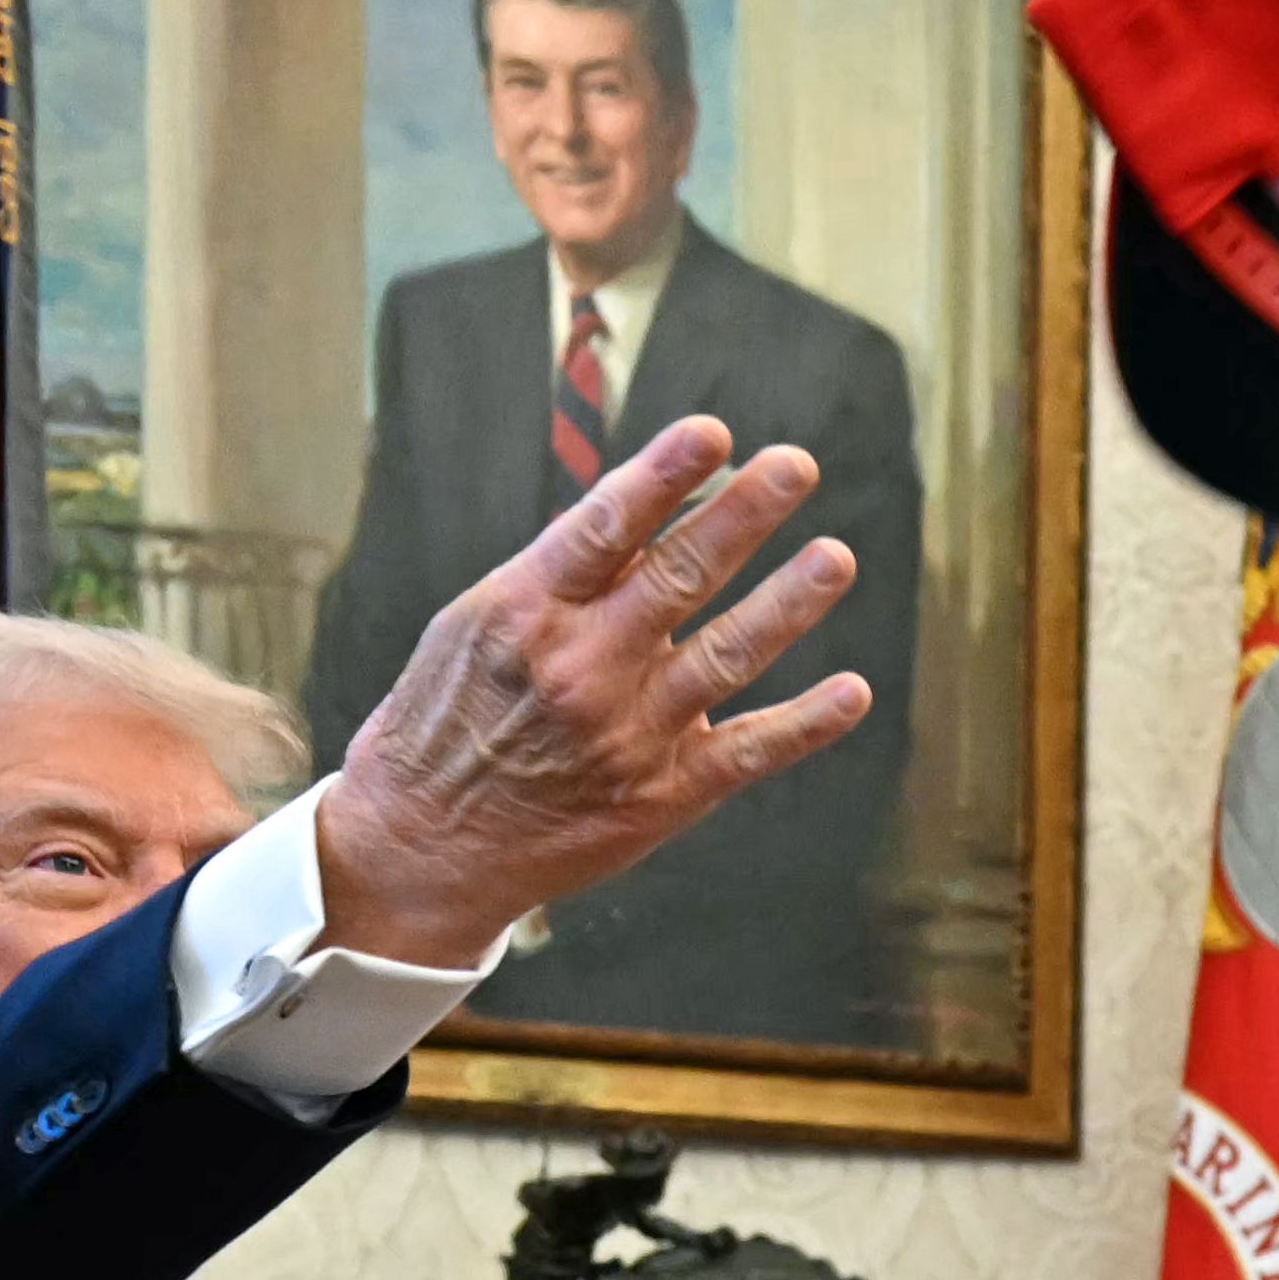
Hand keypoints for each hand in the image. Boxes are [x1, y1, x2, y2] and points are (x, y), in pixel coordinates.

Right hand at [318, 421, 874, 972]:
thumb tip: (644, 510)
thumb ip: (561, 578)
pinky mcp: (661, 794)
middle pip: (678, 576)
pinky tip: (853, 692)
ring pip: (727, 654)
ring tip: (835, 558)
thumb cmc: (450, 718)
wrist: (425, 845)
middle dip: (742, 516)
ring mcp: (627, 732)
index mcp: (526, 611)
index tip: (714, 434)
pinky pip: (748, 753)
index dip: (662, 477)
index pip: (603, 527)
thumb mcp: (475, 627)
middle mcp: (581, 666)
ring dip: (789, 604)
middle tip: (798, 465)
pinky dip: (806, 724)